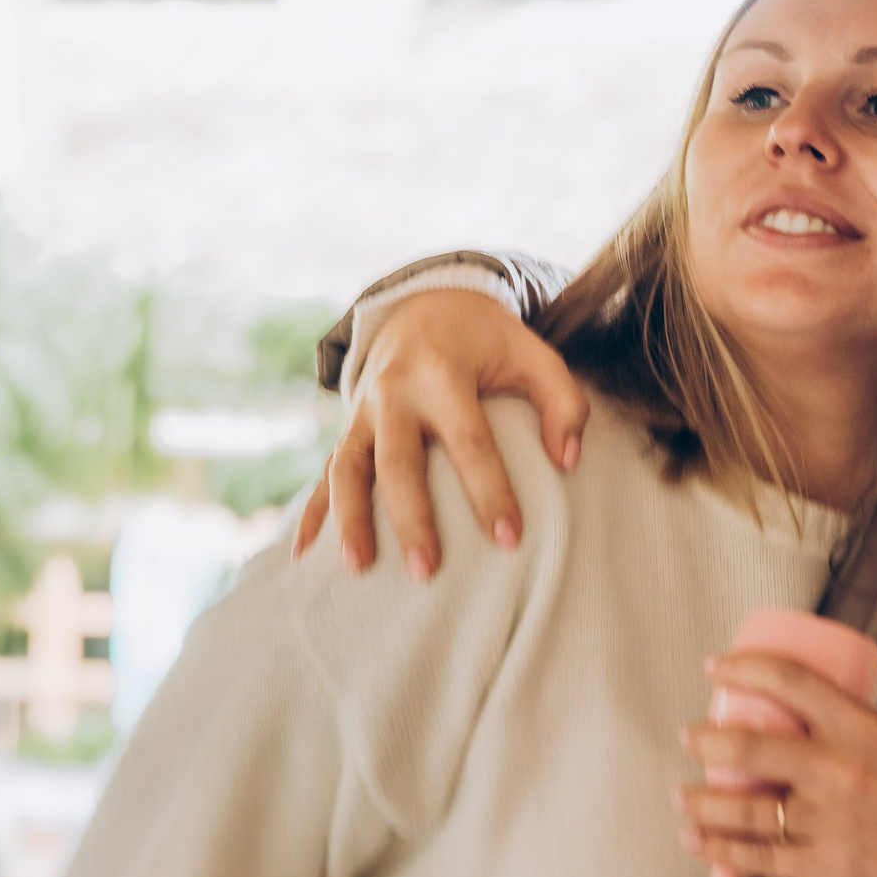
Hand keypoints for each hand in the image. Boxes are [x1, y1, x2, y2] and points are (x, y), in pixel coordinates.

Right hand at [292, 290, 588, 575]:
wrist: (425, 306)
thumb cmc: (489, 342)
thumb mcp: (534, 354)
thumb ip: (564, 401)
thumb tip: (569, 461)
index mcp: (441, 373)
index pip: (468, 441)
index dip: (489, 490)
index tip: (509, 537)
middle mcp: (392, 393)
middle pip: (397, 462)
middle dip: (411, 518)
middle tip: (429, 571)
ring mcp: (361, 412)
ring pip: (346, 469)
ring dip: (349, 520)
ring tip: (359, 569)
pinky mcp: (347, 429)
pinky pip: (323, 475)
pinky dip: (311, 514)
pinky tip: (307, 557)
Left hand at [675, 651, 876, 876]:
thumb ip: (845, 734)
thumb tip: (795, 727)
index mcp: (860, 727)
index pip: (789, 681)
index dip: (744, 668)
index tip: (717, 667)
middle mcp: (838, 769)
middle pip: (748, 748)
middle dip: (706, 741)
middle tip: (689, 737)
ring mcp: (829, 820)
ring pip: (744, 808)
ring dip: (702, 802)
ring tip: (683, 798)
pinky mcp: (827, 865)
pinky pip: (759, 858)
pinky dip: (720, 850)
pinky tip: (697, 842)